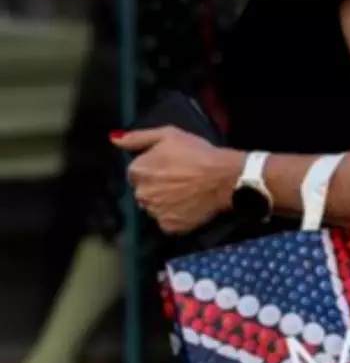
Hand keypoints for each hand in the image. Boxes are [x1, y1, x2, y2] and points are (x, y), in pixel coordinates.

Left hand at [111, 127, 243, 234]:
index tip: (168, 170)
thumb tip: (113, 140)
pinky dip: (175, 218)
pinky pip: (167, 224)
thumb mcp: (168, 135)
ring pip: (155, 210)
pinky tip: (188, 208)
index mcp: (137, 171)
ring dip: (164, 205)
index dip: (152, 172)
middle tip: (178, 184)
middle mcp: (141, 194)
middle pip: (143, 194)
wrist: (223, 178)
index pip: (135, 175)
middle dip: (156, 190)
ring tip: (185, 196)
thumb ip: (138, 138)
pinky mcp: (170, 227)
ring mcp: (155, 212)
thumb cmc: (197, 153)